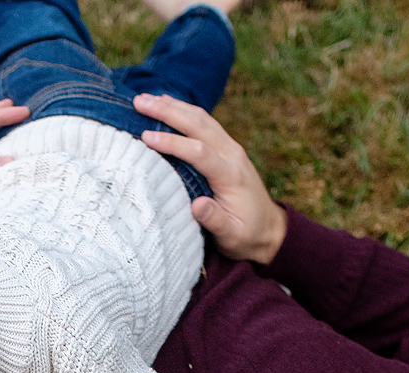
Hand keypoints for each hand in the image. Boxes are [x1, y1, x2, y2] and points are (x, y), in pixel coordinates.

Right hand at [134, 93, 287, 264]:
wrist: (269, 229)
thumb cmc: (246, 235)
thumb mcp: (232, 236)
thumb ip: (216, 221)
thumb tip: (198, 205)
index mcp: (231, 176)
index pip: (199, 152)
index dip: (173, 143)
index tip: (146, 138)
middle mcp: (232, 155)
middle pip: (199, 125)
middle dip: (168, 112)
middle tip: (139, 102)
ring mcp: (231, 148)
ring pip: (202, 118)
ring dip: (174, 106)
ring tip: (146, 98)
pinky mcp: (227, 148)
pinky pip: (205, 123)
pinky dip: (184, 111)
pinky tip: (167, 105)